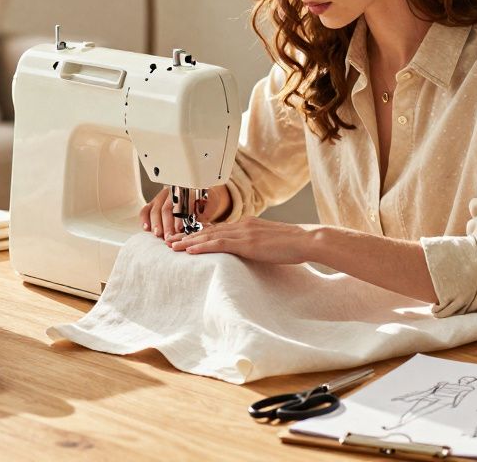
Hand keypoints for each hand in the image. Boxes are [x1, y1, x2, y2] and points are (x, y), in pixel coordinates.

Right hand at [139, 185, 230, 242]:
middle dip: (167, 224)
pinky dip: (144, 218)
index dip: (179, 216)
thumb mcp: (211, 202)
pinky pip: (146, 209)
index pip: (181, 202)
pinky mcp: (155, 202)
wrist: (199, 192)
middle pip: (167, 207)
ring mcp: (162, 196)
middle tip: (169, 237)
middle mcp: (172, 191)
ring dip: (156, 223)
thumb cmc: (205, 200)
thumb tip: (201, 219)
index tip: (179, 228)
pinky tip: (146, 228)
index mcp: (187, 190)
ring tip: (158, 234)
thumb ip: (207, 210)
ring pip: (155, 208)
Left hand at [169, 219, 319, 263]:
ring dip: (188, 241)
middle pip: (208, 230)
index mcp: (246, 224)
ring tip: (173, 246)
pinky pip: (219, 244)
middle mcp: (242, 225)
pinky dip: (202, 246)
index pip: (217, 228)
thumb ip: (254, 243)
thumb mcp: (268, 242)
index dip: (198, 233)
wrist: (306, 240)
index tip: (184, 238)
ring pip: (209, 236)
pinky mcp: (247, 243)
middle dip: (187, 236)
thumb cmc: (292, 245)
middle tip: (170, 241)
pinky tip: (190, 250)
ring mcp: (243, 232)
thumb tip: (245, 252)